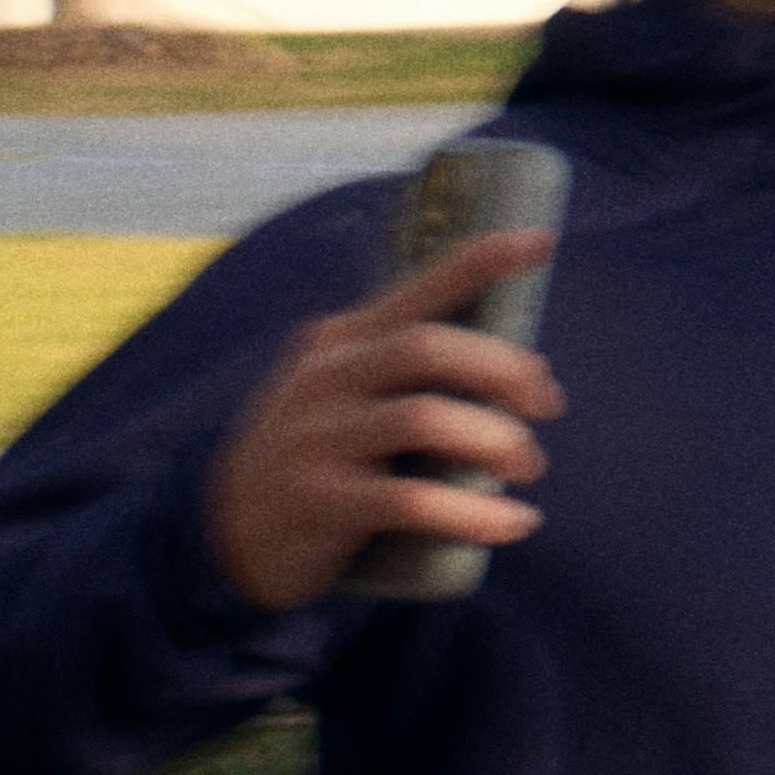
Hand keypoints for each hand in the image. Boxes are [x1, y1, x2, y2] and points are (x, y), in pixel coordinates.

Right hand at [204, 231, 562, 612]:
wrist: (225, 533)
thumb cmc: (316, 454)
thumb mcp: (343, 393)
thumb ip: (403, 369)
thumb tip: (518, 370)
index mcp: (342, 339)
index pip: (419, 287)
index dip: (481, 261)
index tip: (540, 241)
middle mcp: (327, 377)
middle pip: (427, 348)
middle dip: (503, 370)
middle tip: (549, 406)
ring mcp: (317, 437)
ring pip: (423, 419)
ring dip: (494, 441)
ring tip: (528, 470)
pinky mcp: (319, 499)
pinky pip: (409, 501)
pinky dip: (473, 514)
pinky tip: (511, 524)